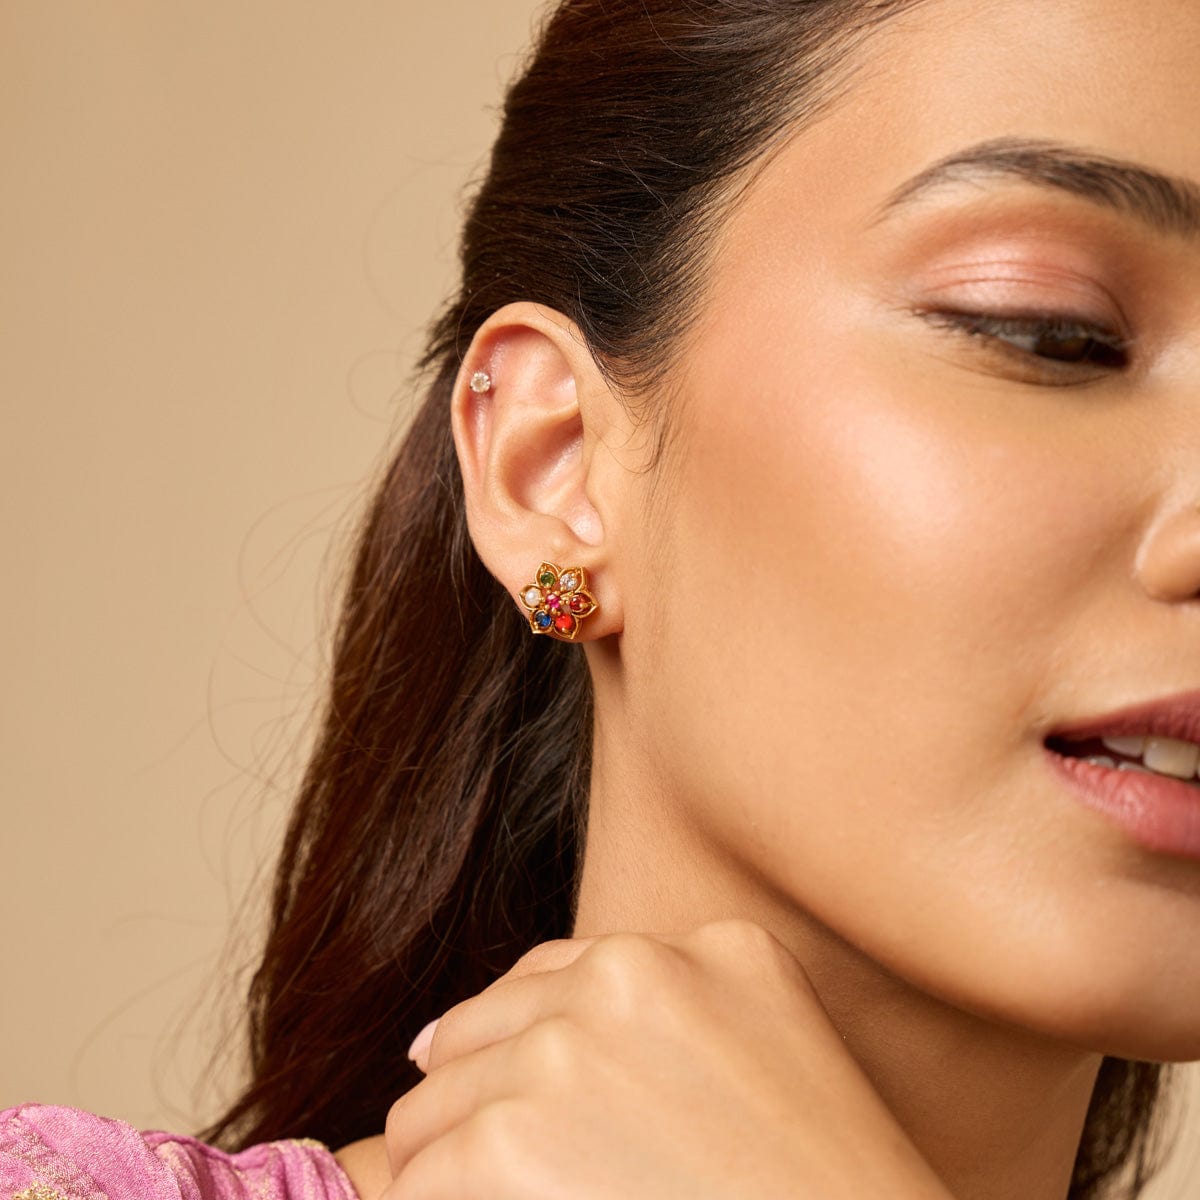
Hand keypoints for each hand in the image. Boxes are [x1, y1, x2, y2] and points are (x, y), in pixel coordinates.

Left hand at [383, 919, 954, 1198]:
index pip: (556, 977)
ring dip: (449, 1167)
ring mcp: (568, 1052)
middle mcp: (635, 975)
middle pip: (480, 1032)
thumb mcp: (772, 1058)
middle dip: (476, 1105)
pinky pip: (417, 1183)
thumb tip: (470, 1035)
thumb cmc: (822, 1197)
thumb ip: (668, 1018)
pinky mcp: (508, 1148)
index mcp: (715, 950)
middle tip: (511, 1179)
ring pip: (431, 1111)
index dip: (521, 1049)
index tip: (518, 1103)